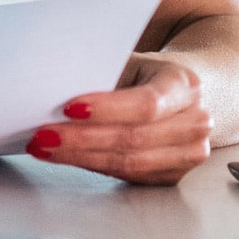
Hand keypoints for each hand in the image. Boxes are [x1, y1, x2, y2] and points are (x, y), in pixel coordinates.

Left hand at [23, 54, 214, 186]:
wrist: (180, 94)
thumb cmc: (144, 74)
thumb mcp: (130, 63)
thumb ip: (103, 75)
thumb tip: (51, 89)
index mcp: (185, 84)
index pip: (146, 104)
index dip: (106, 109)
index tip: (68, 109)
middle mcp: (196, 121)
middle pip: (134, 139)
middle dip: (82, 140)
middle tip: (41, 136)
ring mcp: (190, 153)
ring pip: (129, 163)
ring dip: (81, 157)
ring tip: (44, 149)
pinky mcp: (174, 175)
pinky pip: (129, 175)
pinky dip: (92, 165)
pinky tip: (65, 157)